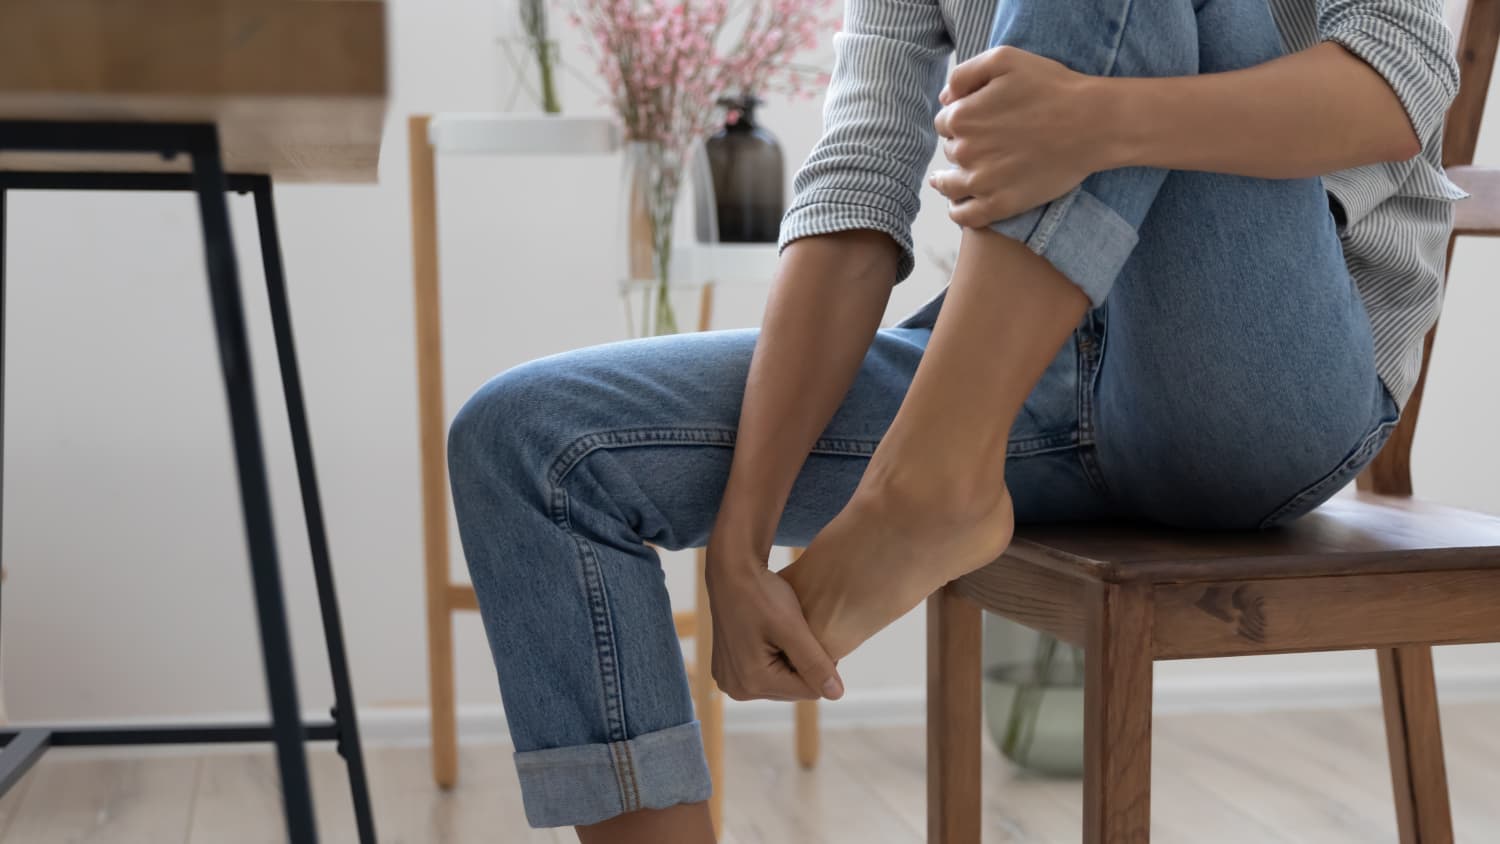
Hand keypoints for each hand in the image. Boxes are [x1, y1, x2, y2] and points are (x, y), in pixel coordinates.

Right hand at [705, 544, 844, 701]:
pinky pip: (762, 673)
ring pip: (779, 682)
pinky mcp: (726, 669)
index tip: (816, 635)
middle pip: (791, 689)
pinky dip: (773, 658)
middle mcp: (736, 688)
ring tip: (785, 632)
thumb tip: (836, 695)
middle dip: (802, 665)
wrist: (731, 571)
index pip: (808, 690)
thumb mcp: (792, 628)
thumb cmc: (761, 594)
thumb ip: (815, 663)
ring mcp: (729, 680)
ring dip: (789, 662)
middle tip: (800, 631)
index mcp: (752, 682)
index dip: (821, 665)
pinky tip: (772, 636)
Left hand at [930, 46, 1112, 226]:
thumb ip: (964, 74)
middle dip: (962, 146)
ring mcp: (982, 182)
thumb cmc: (1052, 87)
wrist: (1093, 123)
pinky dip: (958, 211)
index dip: (959, 120)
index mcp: (962, 116)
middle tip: (986, 143)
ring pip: (949, 186)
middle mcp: (965, 151)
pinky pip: (965, 216)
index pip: (945, 122)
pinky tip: (959, 205)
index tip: (978, 121)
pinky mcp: (1001, 205)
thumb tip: (945, 99)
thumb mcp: (1004, 59)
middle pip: (950, 151)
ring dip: (948, 181)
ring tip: (950, 181)